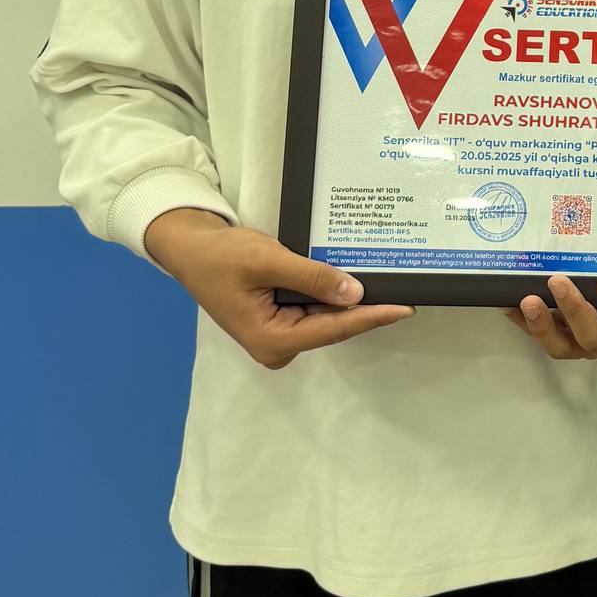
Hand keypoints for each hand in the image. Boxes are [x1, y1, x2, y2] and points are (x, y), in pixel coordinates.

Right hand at [147, 208, 412, 369]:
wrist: (192, 249)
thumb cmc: (222, 256)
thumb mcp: (268, 261)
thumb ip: (312, 277)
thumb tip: (355, 292)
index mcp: (273, 341)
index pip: (335, 328)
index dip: (372, 316)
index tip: (405, 308)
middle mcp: (278, 346)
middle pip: (333, 325)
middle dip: (364, 306)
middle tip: (403, 287)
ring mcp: (279, 335)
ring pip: (326, 316)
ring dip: (349, 298)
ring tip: (387, 281)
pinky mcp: (279, 320)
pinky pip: (313, 308)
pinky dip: (330, 293)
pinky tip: (353, 278)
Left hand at [504, 275, 596, 368]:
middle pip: (596, 340)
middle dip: (575, 311)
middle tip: (558, 281)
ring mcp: (590, 347)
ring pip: (564, 348)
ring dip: (543, 325)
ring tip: (527, 299)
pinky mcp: (565, 342)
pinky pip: (542, 336)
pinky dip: (522, 320)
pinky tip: (506, 300)